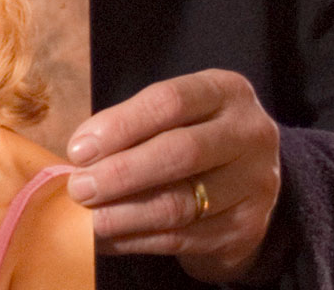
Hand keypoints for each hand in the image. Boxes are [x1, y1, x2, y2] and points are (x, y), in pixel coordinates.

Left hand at [64, 69, 279, 283]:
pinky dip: (135, 240)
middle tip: (78, 188)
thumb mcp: (171, 116)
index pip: (169, 102)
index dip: (119, 125)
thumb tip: (80, 155)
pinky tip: (107, 239)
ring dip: (124, 214)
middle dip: (120, 174)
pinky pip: (182, 239)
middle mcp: (250, 135)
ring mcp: (255, 184)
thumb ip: (130, 126)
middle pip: (180, 153)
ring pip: (180, 204)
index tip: (79, 150)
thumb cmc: (190, 137)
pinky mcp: (247, 228)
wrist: (246, 185)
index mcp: (226, 92)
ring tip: (88, 219)